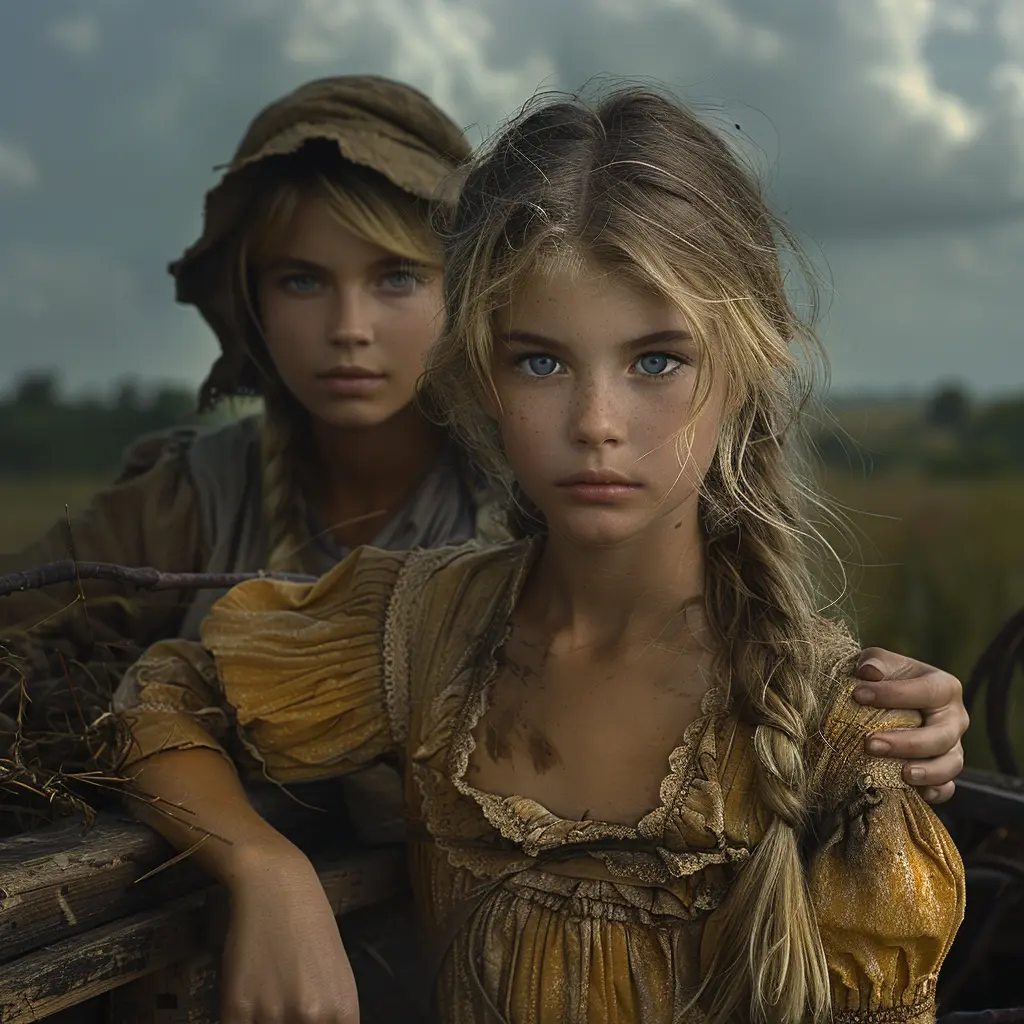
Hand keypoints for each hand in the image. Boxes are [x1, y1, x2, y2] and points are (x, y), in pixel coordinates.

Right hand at [221, 847, 359, 1023]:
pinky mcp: (237, 1010)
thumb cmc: (311, 926)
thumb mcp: (336, 976)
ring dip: (263, 1020)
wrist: (276, 889)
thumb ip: (329, 1016)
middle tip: (280, 1004)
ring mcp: (273, 1017)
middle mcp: (311, 1019)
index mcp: (342, 1013)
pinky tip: (247, 1001)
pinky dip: (241, 1019)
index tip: (299, 1020)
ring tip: (265, 995)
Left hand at [851, 648, 967, 804]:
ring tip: (901, 774)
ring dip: (927, 771)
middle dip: (907, 742)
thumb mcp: (878, 662)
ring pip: (950, 764)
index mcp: (943, 687)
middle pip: (941, 735)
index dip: (894, 694)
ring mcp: (953, 747)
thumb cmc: (883, 678)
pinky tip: (919, 794)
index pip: (926, 691)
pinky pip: (948, 787)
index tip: (858, 694)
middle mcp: (954, 718)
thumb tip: (869, 672)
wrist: (885, 701)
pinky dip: (937, 792)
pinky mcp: (944, 771)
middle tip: (870, 743)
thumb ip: (874, 661)